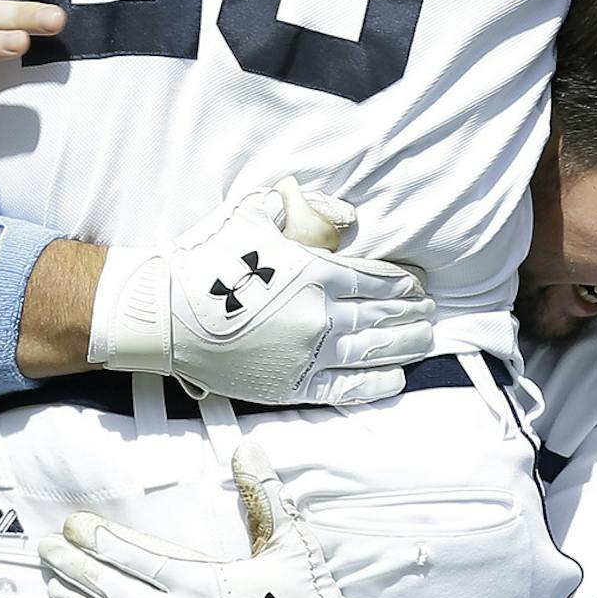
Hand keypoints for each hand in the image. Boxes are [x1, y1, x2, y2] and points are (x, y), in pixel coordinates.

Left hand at [39, 451, 394, 597]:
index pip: (136, 556)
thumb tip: (246, 447)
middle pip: (113, 590)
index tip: (73, 524)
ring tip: (52, 587)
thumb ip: (267, 495)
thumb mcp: (294, 545)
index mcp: (204, 584)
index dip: (100, 538)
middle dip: (74, 567)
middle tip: (45, 549)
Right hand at [94, 179, 432, 407]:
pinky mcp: (291, 385)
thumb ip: (303, 210)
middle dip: (414, 315)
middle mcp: (320, 317)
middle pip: (384, 317)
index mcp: (316, 274)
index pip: (378, 280)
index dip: (405, 284)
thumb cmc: (208, 259)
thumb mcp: (254, 215)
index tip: (419, 287)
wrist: (166, 312)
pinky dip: (377, 383)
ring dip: (406, 345)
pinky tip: (396, 378)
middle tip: (431, 313)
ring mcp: (307, 354)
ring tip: (424, 340)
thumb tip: (348, 217)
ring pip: (374, 351)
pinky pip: (347, 388)